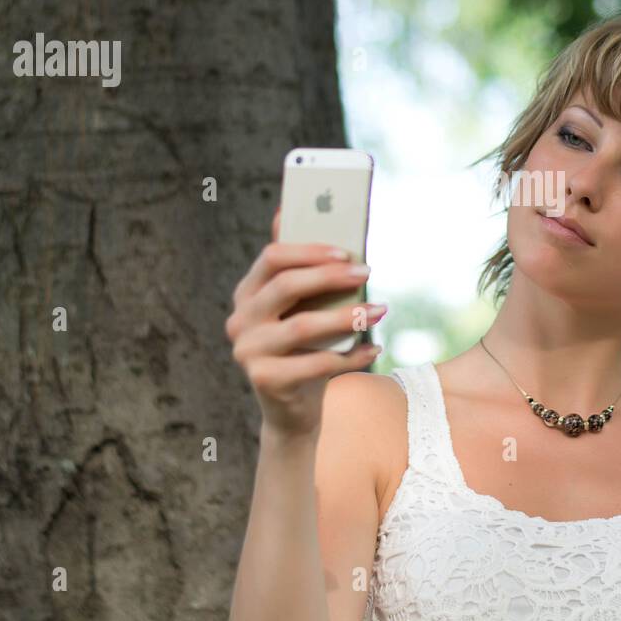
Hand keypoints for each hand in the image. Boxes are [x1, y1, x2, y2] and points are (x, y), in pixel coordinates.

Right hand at [225, 205, 384, 435]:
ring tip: (379, 310)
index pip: (271, 258)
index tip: (346, 252)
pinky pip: (317, 363)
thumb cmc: (303, 349)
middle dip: (330, 276)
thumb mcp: (301, 309)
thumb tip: (286, 210)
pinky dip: (352, 356)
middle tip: (367, 273)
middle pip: (285, 286)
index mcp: (247, 294)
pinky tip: (375, 348)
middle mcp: (240, 320)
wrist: (293, 409)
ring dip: (347, 316)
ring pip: (303, 326)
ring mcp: (248, 352)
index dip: (309, 251)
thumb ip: (299, 268)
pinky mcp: (265, 380)